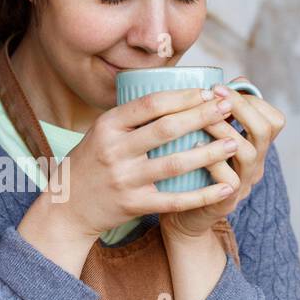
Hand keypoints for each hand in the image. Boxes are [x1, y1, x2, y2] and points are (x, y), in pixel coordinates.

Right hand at [43, 85, 249, 241]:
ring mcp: (124, 179)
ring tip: (232, 142)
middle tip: (228, 107)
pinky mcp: (133, 205)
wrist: (67, 208)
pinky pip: (174, 200)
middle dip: (202, 116)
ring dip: (208, 152)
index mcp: (107, 126)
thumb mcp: (102, 132)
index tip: (209, 91)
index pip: (150, 104)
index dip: (183, 96)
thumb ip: (133, 116)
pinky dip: (202, 194)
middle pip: (166, 129)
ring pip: (174, 163)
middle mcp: (114, 150)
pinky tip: (225, 187)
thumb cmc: (92, 162)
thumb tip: (180, 93)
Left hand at [160, 81, 285, 241]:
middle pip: (266, 130)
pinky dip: (212, 161)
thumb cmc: (191, 170)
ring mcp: (243, 184)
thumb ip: (216, 115)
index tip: (223, 87)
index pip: (273, 118)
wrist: (183, 217)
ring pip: (248, 152)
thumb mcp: (206, 139)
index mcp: (254, 147)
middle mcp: (254, 164)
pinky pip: (229, 180)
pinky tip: (193, 146)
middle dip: (240, 107)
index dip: (253, 99)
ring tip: (199, 118)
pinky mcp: (225, 201)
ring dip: (223, 129)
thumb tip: (225, 81)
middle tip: (214, 94)